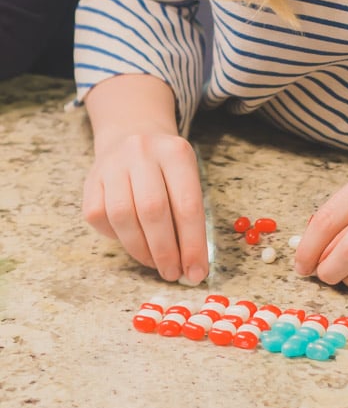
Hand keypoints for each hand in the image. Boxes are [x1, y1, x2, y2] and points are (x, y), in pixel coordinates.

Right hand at [83, 129, 207, 283]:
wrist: (132, 134)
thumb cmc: (166, 168)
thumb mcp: (186, 177)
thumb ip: (189, 216)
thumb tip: (191, 265)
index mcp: (175, 152)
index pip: (187, 204)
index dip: (192, 244)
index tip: (196, 273)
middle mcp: (142, 153)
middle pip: (153, 210)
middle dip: (165, 251)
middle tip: (173, 273)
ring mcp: (113, 165)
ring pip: (123, 216)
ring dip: (140, 250)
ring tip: (155, 264)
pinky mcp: (91, 180)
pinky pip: (100, 217)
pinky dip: (117, 237)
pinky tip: (131, 240)